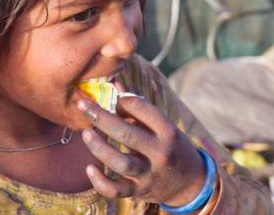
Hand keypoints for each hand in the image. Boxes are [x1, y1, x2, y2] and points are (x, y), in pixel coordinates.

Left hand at [77, 93, 205, 205]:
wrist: (190, 183)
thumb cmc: (170, 146)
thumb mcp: (162, 126)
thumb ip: (137, 107)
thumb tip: (113, 83)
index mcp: (167, 131)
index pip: (143, 109)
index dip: (123, 100)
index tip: (112, 98)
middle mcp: (159, 153)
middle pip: (126, 134)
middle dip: (101, 118)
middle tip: (83, 106)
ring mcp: (149, 174)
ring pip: (120, 162)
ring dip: (99, 147)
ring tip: (86, 133)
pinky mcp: (138, 191)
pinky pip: (116, 190)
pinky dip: (100, 182)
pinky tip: (89, 168)